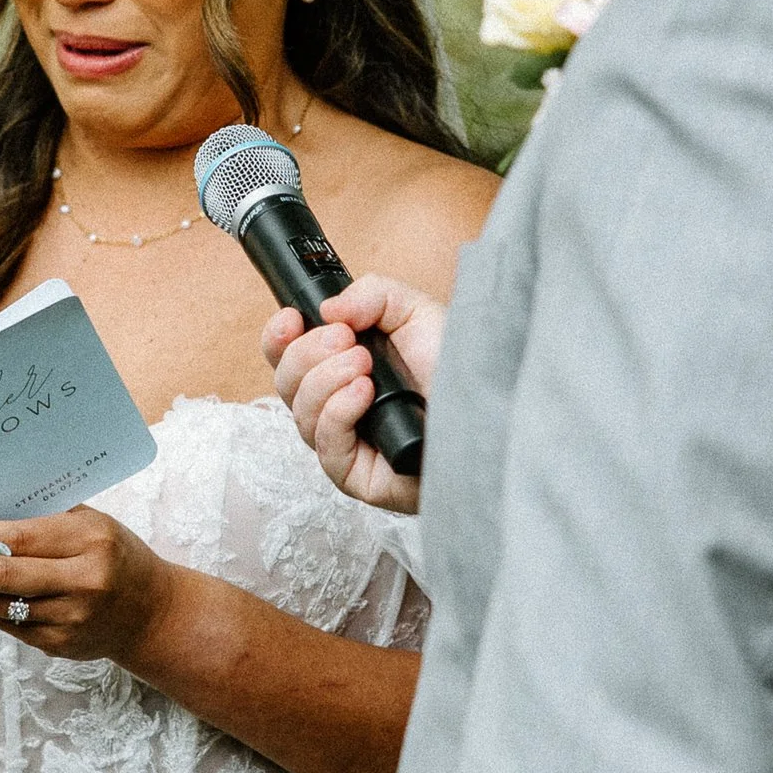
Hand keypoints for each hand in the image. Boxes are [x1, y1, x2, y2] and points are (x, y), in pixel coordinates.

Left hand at [0, 504, 174, 663]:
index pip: (20, 538)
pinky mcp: (57, 646)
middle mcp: (83, 584)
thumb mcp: (92, 524)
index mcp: (91, 543)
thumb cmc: (115, 555)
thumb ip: (44, 517)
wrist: (151, 613)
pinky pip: (5, 625)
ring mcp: (69, 620)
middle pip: (3, 575)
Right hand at [264, 276, 444, 515]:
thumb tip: (327, 309)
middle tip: (346, 339)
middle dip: (307, 353)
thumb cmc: (459, 373)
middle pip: (286, 383)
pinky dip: (338, 411)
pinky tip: (365, 392)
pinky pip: (324, 445)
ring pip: (299, 413)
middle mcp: (337, 406)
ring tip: (364, 364)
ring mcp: (344, 443)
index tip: (292, 319)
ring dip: (325, 380)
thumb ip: (372, 295)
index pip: (286, 358)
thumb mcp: (416, 313)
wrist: (494, 414)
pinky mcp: (356, 476)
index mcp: (342, 369)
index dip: (278, 338)